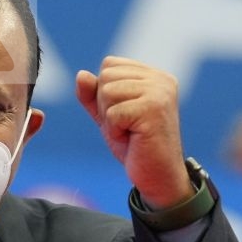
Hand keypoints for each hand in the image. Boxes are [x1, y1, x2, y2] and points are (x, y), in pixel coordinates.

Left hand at [75, 56, 191, 209]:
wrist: (158, 177)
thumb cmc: (136, 146)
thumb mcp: (108, 116)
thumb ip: (93, 95)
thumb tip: (81, 74)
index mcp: (154, 75)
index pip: (110, 64)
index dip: (105, 93)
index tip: (125, 114)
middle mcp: (160, 79)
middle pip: (106, 76)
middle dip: (106, 106)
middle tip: (127, 126)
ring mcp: (159, 92)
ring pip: (107, 92)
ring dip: (110, 119)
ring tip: (130, 132)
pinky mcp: (153, 109)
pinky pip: (112, 113)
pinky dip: (115, 131)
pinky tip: (132, 139)